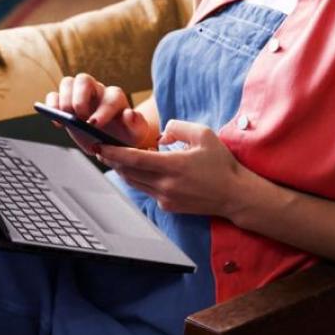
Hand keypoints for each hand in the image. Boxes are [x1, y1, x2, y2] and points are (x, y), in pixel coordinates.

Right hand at [44, 73, 155, 156]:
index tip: (94, 125)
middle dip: (79, 98)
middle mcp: (97, 91)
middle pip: (84, 80)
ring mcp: (79, 95)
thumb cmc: (125, 135)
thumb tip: (129, 114)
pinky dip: (52, 105)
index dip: (103, 110)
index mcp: (116, 98)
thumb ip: (137, 124)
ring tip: (67, 118)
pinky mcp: (66, 103)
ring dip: (64, 99)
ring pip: (68, 82)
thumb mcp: (136, 134)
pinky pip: (54, 95)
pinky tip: (57, 122)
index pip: (110, 97)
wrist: (113, 140)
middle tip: (79, 118)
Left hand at [98, 119, 249, 217]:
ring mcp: (165, 199)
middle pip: (128, 173)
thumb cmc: (221, 163)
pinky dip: (138, 178)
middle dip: (112, 160)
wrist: (234, 195)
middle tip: (101, 148)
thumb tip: (160, 134)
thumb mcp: (204, 135)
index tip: (100, 145)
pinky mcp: (168, 206)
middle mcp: (166, 185)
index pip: (134, 159)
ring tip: (115, 157)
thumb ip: (178, 127)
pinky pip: (146, 190)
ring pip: (135, 183)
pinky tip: (140, 168)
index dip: (114, 152)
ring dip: (123, 170)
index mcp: (173, 166)